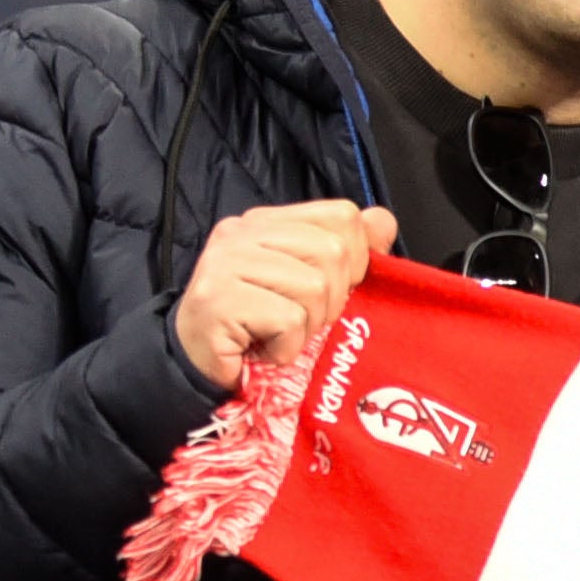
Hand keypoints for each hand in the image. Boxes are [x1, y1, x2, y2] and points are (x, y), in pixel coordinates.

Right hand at [174, 200, 395, 385]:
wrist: (196, 364)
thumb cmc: (256, 326)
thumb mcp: (305, 283)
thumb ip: (346, 250)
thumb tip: (382, 221)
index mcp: (267, 222)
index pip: (342, 216)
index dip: (355, 260)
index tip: (330, 291)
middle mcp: (242, 232)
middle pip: (334, 252)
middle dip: (332, 300)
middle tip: (300, 321)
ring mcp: (225, 262)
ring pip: (315, 287)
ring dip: (308, 326)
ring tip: (279, 334)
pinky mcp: (218, 299)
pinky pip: (289, 320)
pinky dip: (287, 346)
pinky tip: (264, 348)